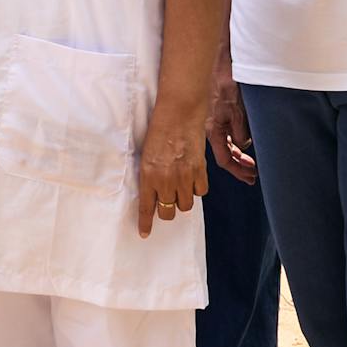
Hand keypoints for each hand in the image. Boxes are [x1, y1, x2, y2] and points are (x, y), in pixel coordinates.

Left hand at [136, 101, 209, 235]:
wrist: (179, 113)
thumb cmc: (159, 129)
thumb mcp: (147, 153)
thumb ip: (150, 174)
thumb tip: (153, 192)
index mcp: (148, 175)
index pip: (146, 207)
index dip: (146, 223)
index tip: (145, 233)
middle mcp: (166, 179)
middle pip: (168, 211)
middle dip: (166, 210)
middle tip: (166, 201)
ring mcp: (184, 177)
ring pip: (185, 205)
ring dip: (182, 200)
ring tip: (179, 187)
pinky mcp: (200, 171)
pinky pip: (200, 192)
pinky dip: (197, 188)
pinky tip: (192, 179)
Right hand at [208, 76, 257, 184]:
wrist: (221, 63)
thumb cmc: (226, 82)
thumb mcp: (236, 110)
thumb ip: (239, 130)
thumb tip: (243, 145)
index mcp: (213, 129)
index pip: (224, 159)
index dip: (238, 170)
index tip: (250, 176)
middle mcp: (212, 127)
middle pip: (225, 154)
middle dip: (239, 166)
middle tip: (253, 174)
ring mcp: (216, 120)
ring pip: (227, 144)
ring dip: (240, 154)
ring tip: (251, 161)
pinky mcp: (220, 112)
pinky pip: (228, 133)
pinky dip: (238, 142)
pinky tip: (245, 142)